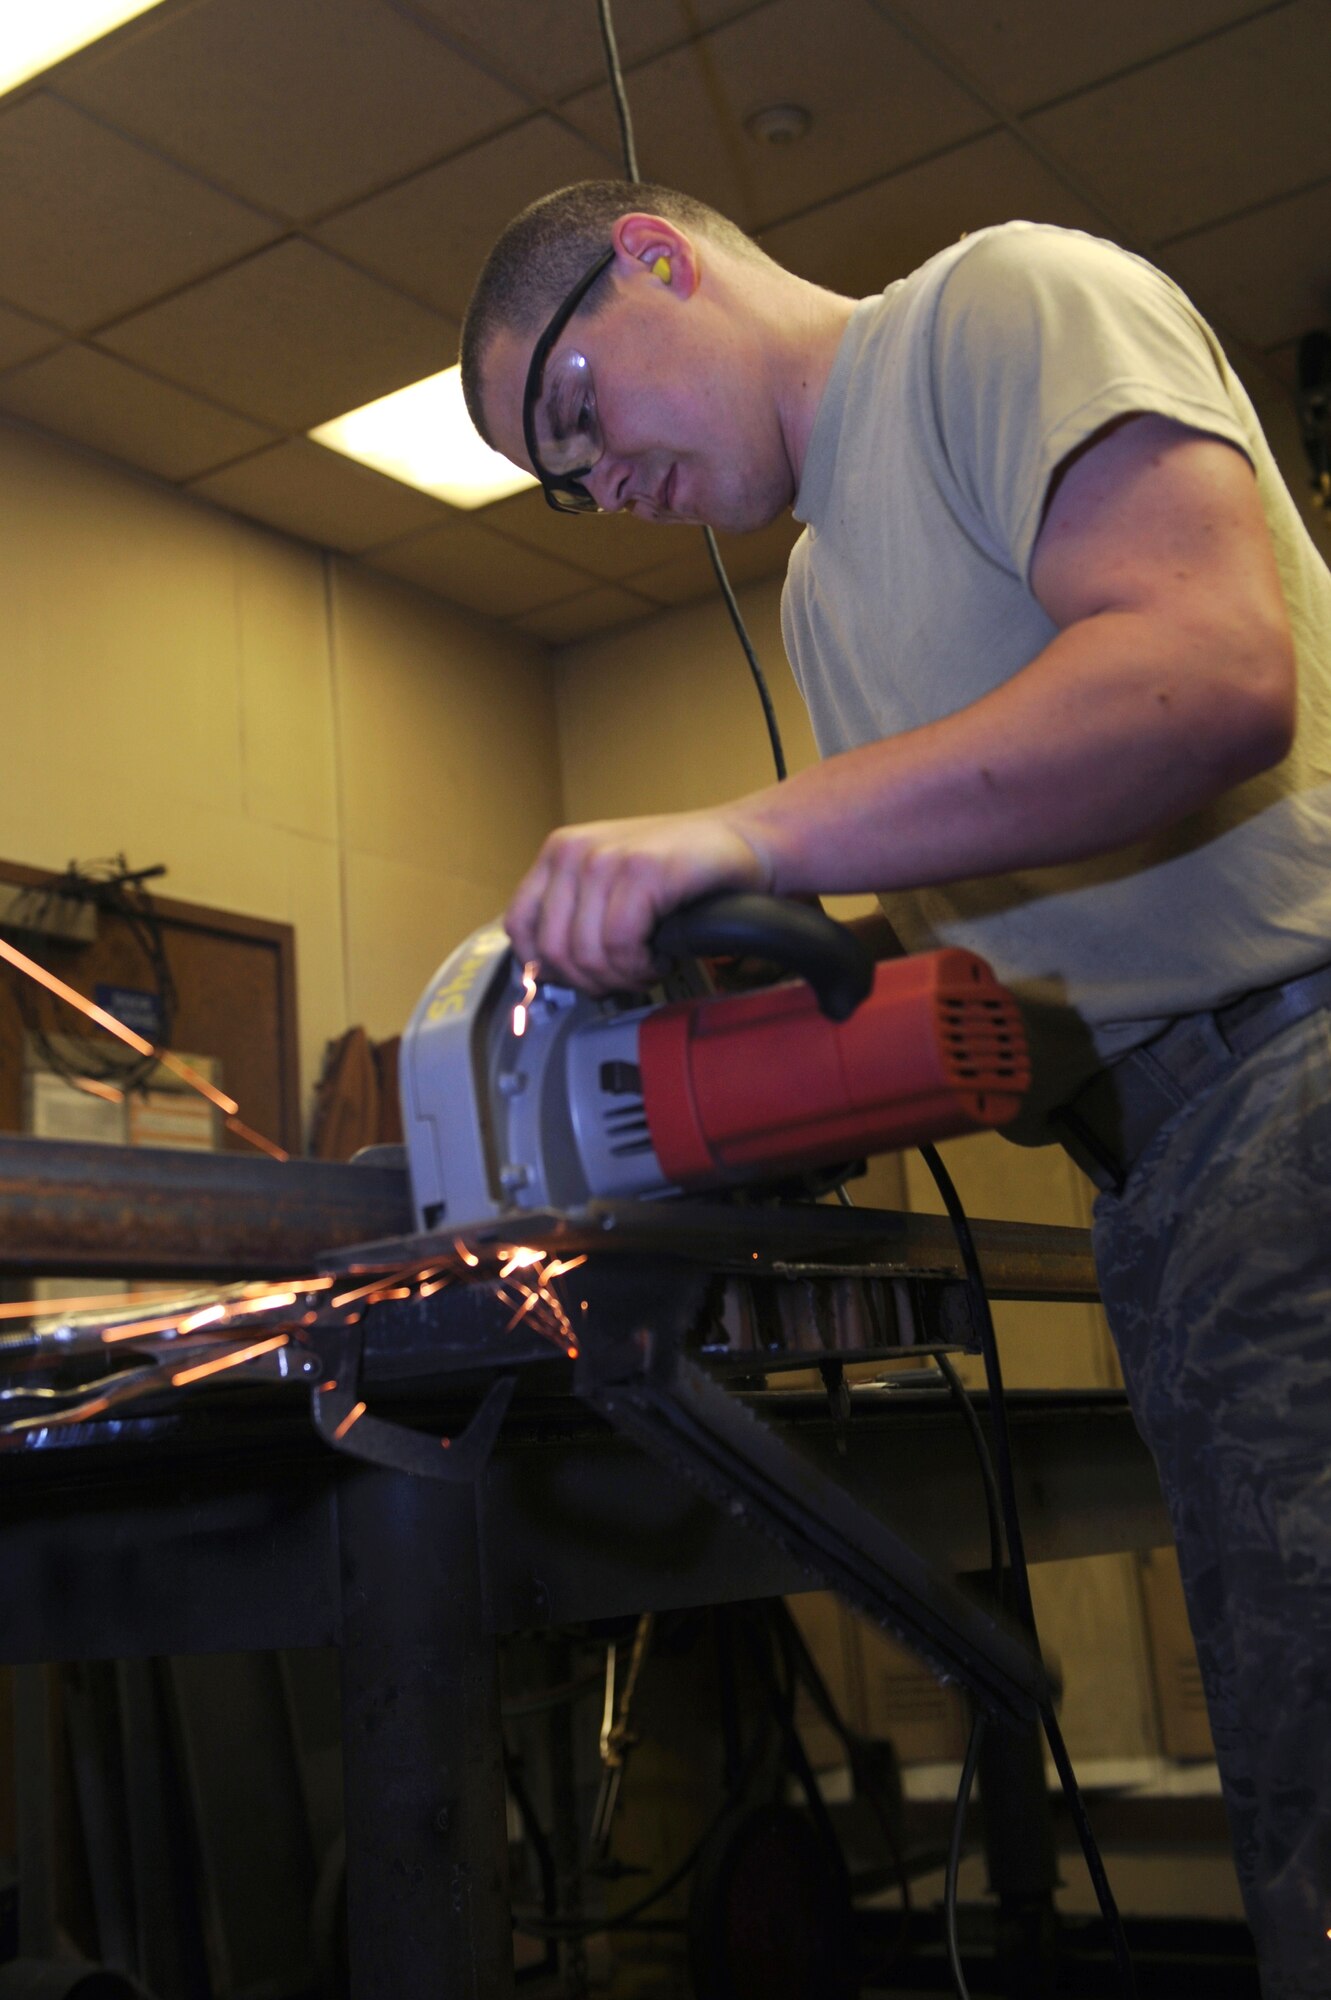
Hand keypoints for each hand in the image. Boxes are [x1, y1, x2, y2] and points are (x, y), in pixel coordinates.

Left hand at [506, 809, 770, 992]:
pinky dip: (642, 966)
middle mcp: (574, 851)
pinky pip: (622, 945)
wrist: (748, 841)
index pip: (520, 927)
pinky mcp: (643, 871)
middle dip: (592, 981)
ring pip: (588, 954)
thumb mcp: (611, 885)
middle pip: (554, 951)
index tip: (582, 979)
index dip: (549, 968)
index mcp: (559, 853)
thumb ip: (574, 917)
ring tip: (646, 965)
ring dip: (622, 977)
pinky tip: (660, 956)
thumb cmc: (682, 870)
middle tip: (625, 978)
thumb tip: (545, 975)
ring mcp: (607, 858)